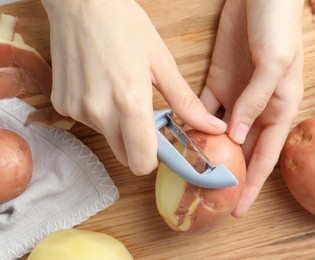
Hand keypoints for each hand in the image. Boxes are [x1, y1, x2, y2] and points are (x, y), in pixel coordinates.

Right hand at [41, 0, 226, 174]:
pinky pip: (88, 122)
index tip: (161, 144)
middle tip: (144, 116)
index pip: (141, 163)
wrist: (81, 3)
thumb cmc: (125, 26)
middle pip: (124, 156)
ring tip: (121, 91)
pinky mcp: (61, 104)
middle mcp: (99, 112)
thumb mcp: (162, 63)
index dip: (154, 159)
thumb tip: (214, 127)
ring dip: (118, 126)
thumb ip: (186, 103)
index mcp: (130, 103)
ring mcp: (76, 110)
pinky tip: (101, 86)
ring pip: (107, 138)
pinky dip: (99, 112)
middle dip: (138, 145)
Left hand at [200, 0, 303, 216]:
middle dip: (227, 175)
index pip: (266, 155)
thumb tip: (236, 136)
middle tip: (209, 198)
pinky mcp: (218, 82)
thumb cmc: (278, 25)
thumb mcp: (274, 63)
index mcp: (280, 108)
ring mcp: (236, 96)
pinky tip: (181, 137)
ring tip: (189, 173)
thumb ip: (257, 101)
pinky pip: (203, 109)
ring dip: (206, 152)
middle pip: (242, 151)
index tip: (239, 208)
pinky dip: (193, 124)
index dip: (253, 184)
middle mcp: (258, 108)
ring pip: (220, 134)